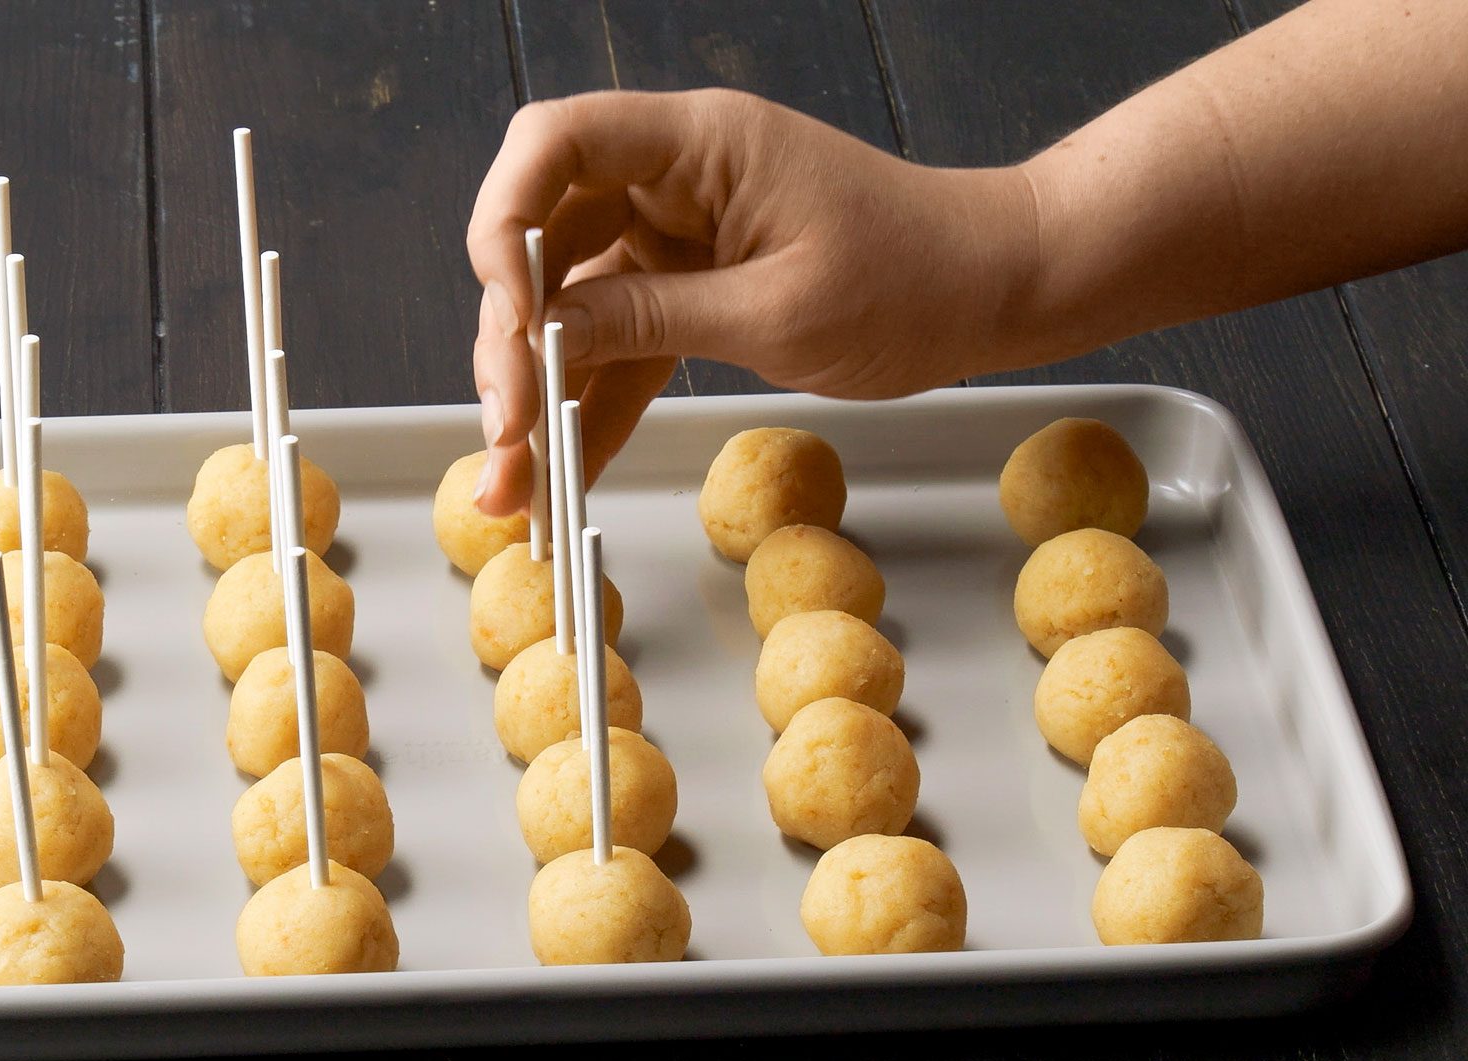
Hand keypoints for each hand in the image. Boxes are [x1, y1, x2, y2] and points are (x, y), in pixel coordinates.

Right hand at [466, 89, 1037, 514]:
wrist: (993, 291)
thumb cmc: (915, 278)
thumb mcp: (777, 312)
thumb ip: (651, 319)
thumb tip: (542, 336)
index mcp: (699, 145)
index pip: (559, 142)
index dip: (506, 218)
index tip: (505, 310)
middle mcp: (672, 180)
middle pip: (545, 239)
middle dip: (510, 337)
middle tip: (508, 428)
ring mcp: (674, 236)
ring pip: (569, 305)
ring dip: (537, 390)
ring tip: (516, 481)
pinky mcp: (689, 289)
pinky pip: (618, 346)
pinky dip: (589, 406)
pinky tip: (562, 476)